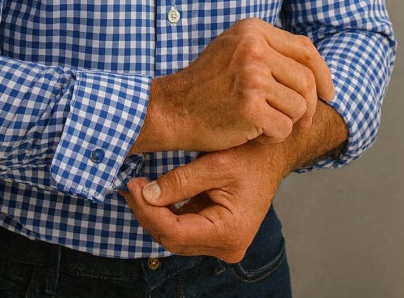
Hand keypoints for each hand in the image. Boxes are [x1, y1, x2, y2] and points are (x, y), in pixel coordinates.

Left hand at [122, 139, 283, 262]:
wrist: (273, 156)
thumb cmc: (251, 156)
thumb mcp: (214, 164)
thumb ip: (180, 181)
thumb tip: (147, 195)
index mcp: (229, 231)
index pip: (175, 231)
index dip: (149, 211)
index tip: (133, 186)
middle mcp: (227, 246)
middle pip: (173, 238)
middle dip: (147, 213)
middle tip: (130, 186)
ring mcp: (222, 244)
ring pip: (175, 237)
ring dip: (154, 214)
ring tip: (136, 189)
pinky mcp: (217, 235)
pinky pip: (184, 229)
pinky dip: (166, 214)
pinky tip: (151, 196)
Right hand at [131, 18, 334, 152]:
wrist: (173, 108)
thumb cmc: (206, 84)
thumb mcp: (234, 49)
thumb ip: (268, 48)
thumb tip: (312, 63)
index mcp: (252, 30)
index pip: (305, 49)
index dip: (322, 73)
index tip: (327, 93)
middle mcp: (253, 48)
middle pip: (306, 79)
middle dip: (310, 105)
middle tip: (302, 122)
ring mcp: (251, 76)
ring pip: (299, 106)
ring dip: (288, 122)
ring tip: (265, 123)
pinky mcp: (249, 106)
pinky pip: (284, 127)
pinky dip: (274, 136)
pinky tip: (255, 133)